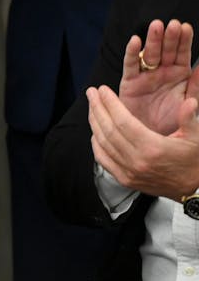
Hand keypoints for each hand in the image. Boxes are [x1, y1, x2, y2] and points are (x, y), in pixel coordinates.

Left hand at [88, 83, 198, 201]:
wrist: (196, 190)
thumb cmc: (195, 162)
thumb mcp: (197, 139)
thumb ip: (190, 119)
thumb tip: (189, 102)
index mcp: (153, 148)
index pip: (123, 121)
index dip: (110, 104)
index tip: (102, 90)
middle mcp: (137, 161)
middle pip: (108, 130)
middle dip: (97, 108)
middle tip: (91, 93)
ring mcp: (129, 172)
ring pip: (102, 144)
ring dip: (94, 123)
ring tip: (92, 107)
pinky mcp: (125, 180)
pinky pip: (103, 160)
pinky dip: (96, 144)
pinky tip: (94, 132)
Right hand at [117, 20, 198, 134]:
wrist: (153, 145)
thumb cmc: (174, 126)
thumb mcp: (191, 105)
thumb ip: (197, 87)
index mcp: (179, 77)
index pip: (183, 55)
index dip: (184, 41)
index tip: (185, 27)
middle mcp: (162, 73)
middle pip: (166, 51)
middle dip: (169, 38)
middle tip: (172, 25)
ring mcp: (146, 77)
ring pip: (149, 55)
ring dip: (152, 40)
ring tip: (156, 26)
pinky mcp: (130, 83)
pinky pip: (131, 66)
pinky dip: (132, 53)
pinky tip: (135, 41)